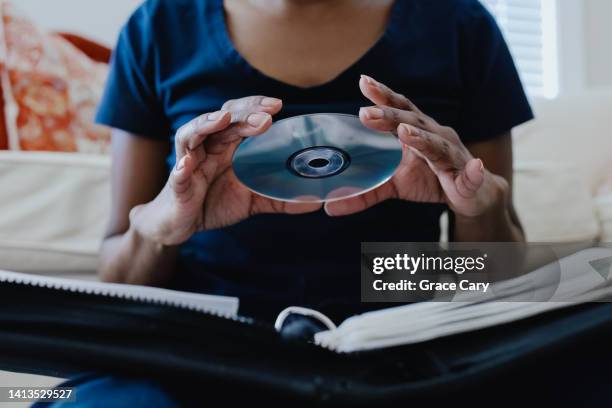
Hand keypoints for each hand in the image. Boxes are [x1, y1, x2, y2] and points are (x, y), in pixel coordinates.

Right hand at [132, 96, 320, 244]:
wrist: (180, 224)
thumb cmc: (214, 203)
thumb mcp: (252, 201)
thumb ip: (279, 199)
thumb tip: (314, 201)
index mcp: (226, 147)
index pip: (239, 117)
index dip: (255, 107)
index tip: (278, 105)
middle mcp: (207, 148)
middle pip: (220, 121)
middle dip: (242, 114)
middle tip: (265, 116)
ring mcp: (189, 164)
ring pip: (191, 135)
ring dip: (206, 124)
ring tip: (222, 119)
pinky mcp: (177, 186)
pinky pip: (177, 175)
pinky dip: (181, 168)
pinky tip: (187, 164)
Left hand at [325, 75, 507, 217]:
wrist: (472, 195)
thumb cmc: (432, 181)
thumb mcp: (394, 186)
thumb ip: (366, 193)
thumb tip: (330, 206)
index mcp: (417, 132)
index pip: (399, 110)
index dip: (383, 95)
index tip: (363, 81)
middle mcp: (436, 136)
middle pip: (413, 121)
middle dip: (390, 116)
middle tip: (366, 113)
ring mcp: (453, 156)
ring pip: (437, 145)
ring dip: (422, 138)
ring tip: (407, 133)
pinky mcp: (468, 179)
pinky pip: (470, 176)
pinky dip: (473, 172)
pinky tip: (476, 167)